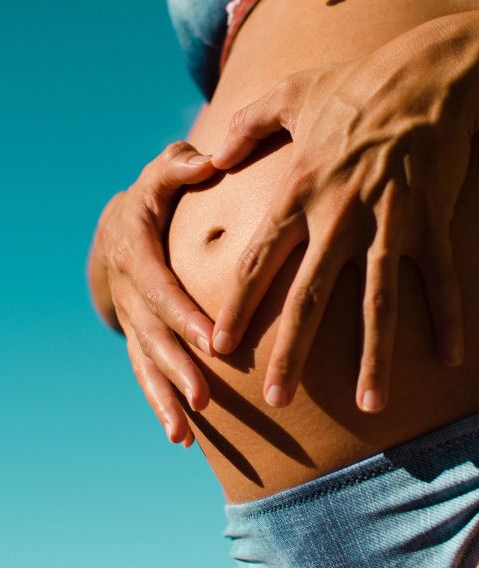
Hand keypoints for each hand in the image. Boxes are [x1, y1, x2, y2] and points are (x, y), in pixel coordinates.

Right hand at [87, 142, 216, 444]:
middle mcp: (128, 292)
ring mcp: (131, 319)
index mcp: (135, 251)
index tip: (213, 341)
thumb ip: (179, 167)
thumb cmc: (152, 200)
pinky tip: (181, 437)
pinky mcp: (137, 338)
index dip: (183, 315)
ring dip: (164, 397)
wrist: (116, 231)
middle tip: (204, 397)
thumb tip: (209, 160)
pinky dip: (159, 404)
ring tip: (184, 432)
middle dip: (177, 367)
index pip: (159, 286)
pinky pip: (144, 373)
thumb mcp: (159, 175)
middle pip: (152, 334)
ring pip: (145, 362)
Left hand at [207, 12, 478, 411]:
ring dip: (373, 356)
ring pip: (377, 302)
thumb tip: (211, 157)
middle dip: (292, 351)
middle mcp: (339, 217)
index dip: (238, 308)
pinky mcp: (434, 220)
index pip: (258, 262)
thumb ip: (245, 129)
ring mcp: (389, 222)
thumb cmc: (355, 85)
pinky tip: (447, 361)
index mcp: (298, 193)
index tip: (220, 348)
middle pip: (309, 297)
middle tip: (276, 397)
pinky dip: (446, 319)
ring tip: (368, 404)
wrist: (428, 71)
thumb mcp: (288, 96)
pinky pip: (440, 279)